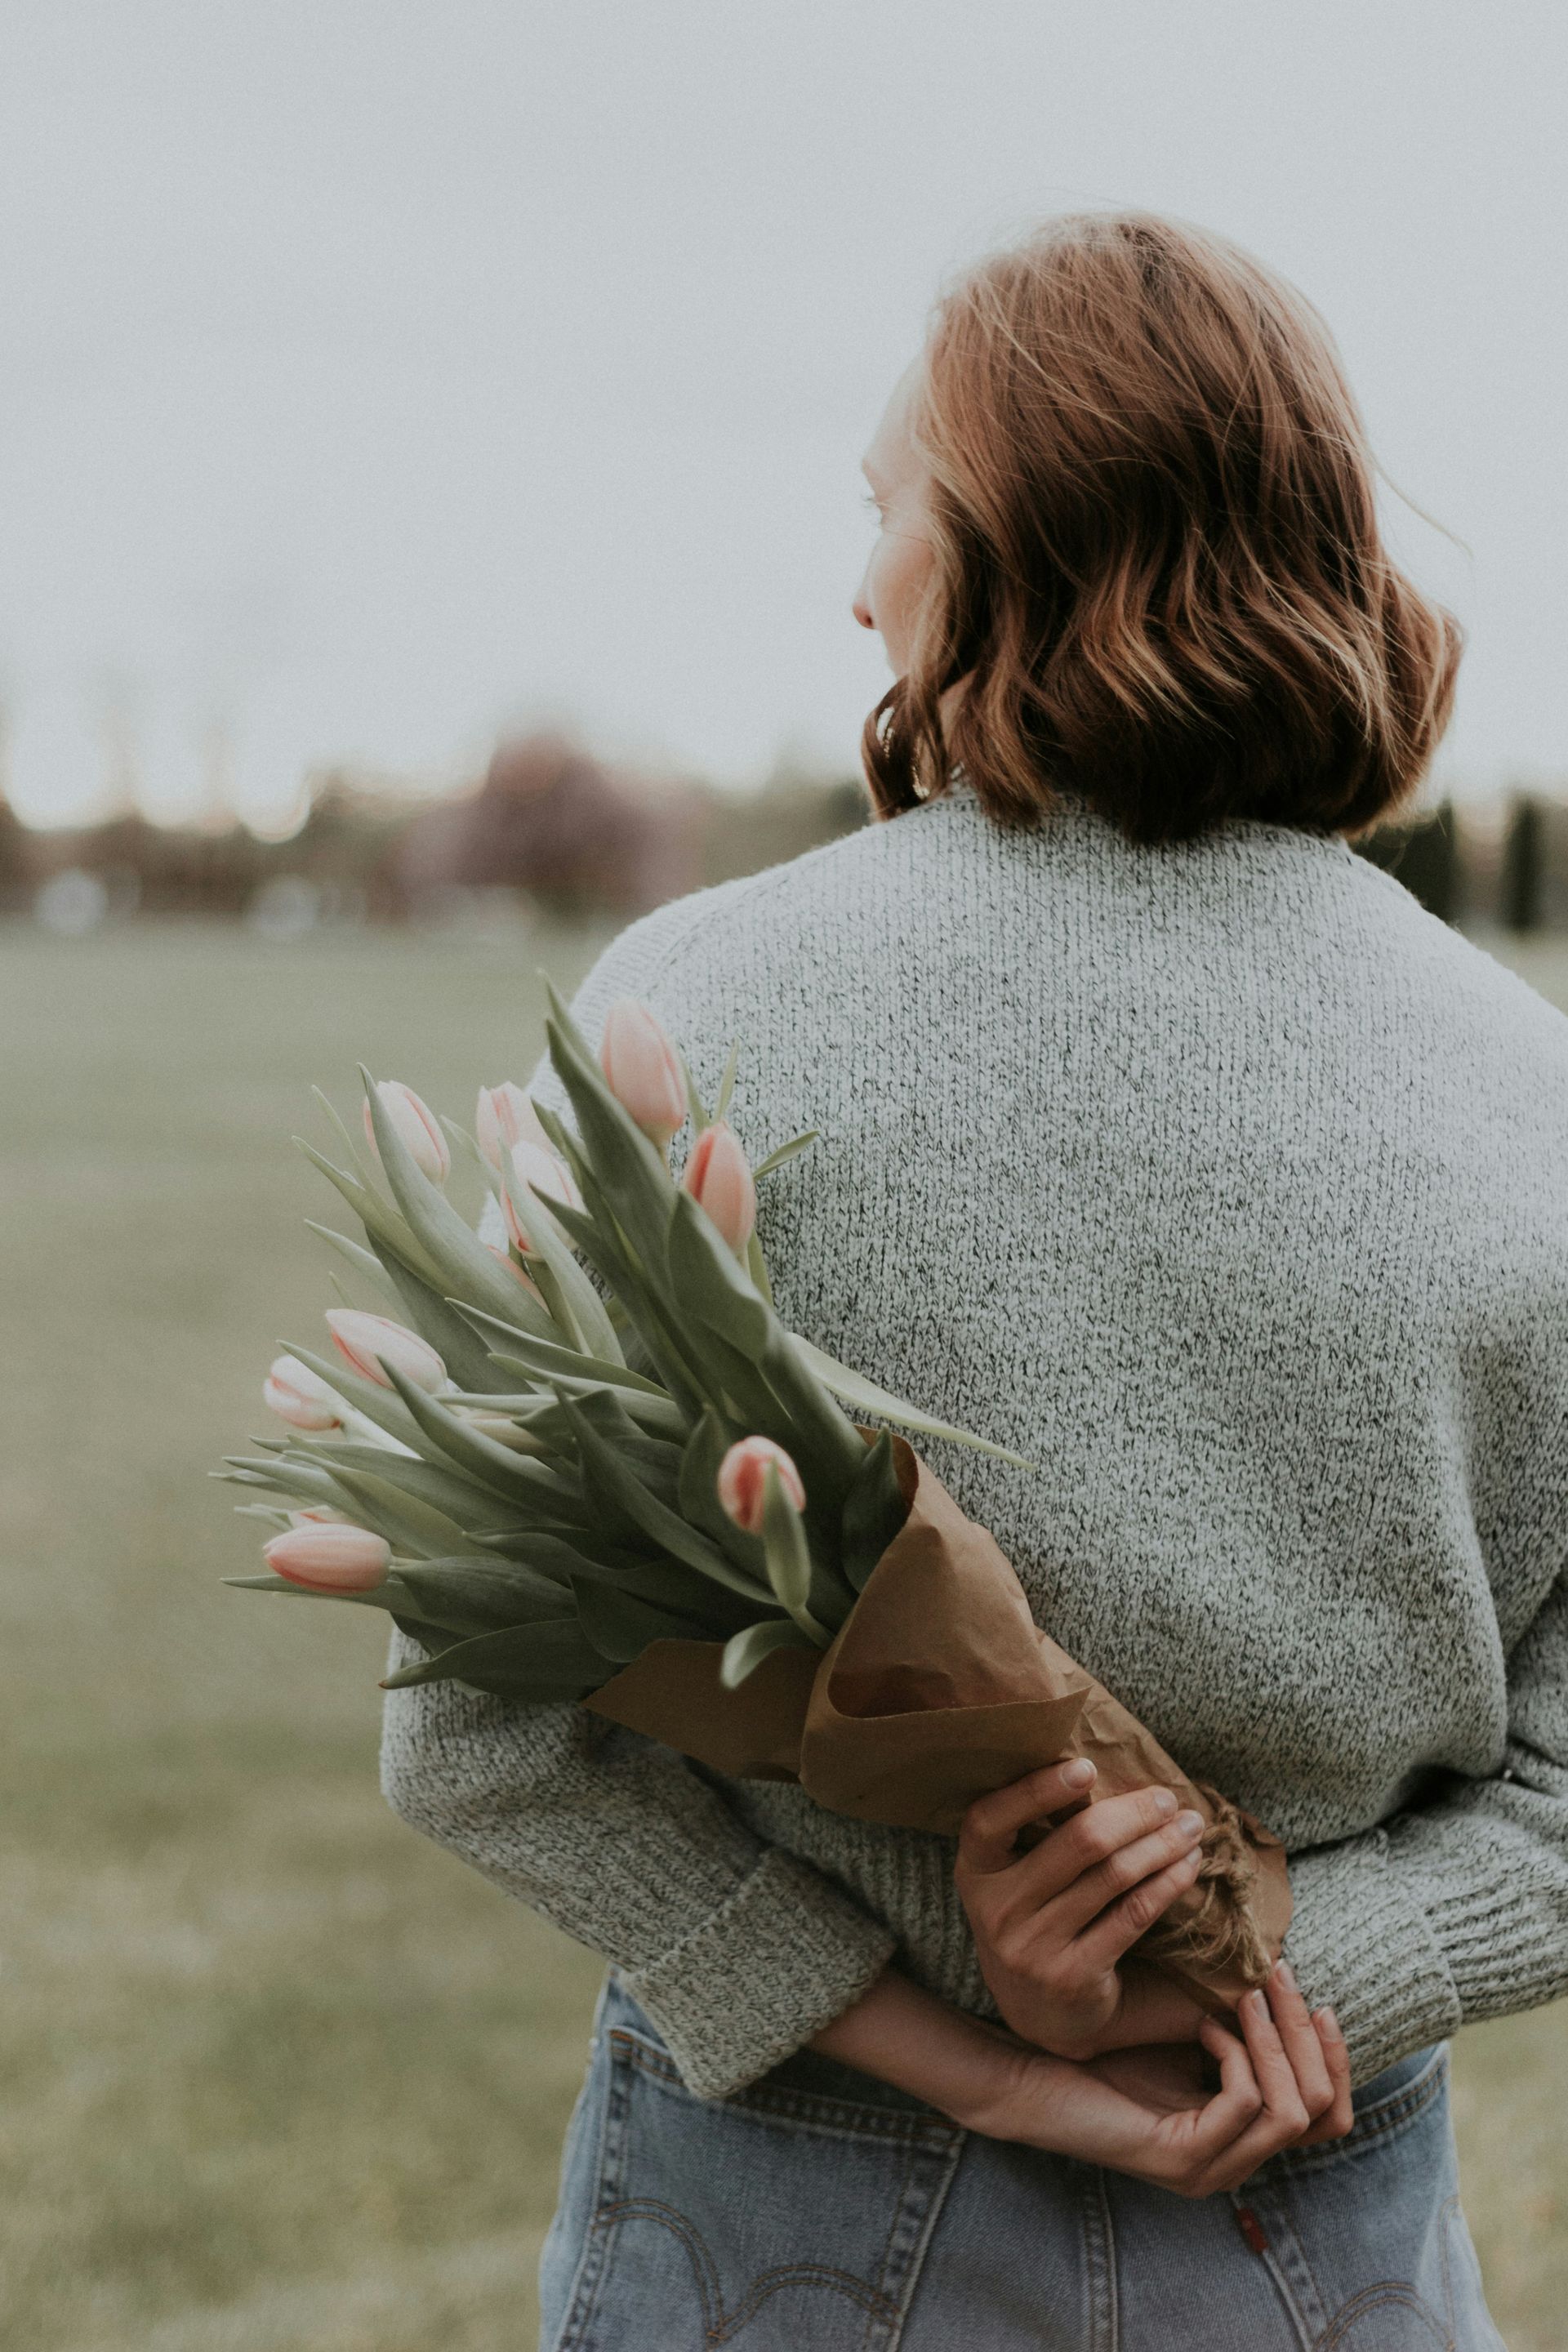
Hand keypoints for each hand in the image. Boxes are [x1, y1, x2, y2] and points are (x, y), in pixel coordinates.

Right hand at [955, 1757, 1211, 2057]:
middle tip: (1167, 1799)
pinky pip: (1133, 1915)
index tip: (1086, 1767)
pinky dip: (1167, 1883)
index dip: (1036, 1790)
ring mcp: (1033, 1948)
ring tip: (1189, 1827)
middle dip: (1133, 1813)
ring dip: (1162, 1844)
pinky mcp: (1073, 1977)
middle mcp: (997, 1911)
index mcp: (976, 1871)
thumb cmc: (1035, 1919)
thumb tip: (1093, 1771)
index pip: (991, 1819)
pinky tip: (1188, 1866)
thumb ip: (1039, 1832)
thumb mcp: (1016, 1877)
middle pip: (1078, 1844)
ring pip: (1114, 1876)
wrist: (1038, 2014)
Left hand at [973, 1965, 1353, 2196]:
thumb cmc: (1108, 2052)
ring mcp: (1212, 2169)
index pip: (1330, 2118)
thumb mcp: (1193, 2040)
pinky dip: (1235, 2055)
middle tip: (1281, 1979)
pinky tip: (1204, 2026)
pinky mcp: (1182, 2159)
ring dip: (1276, 2040)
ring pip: (1291, 2111)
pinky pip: (1243, 2104)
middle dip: (1310, 2038)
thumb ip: (1242, 2032)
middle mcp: (1236, 2164)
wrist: (1039, 2078)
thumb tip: (1290, 1987)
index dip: (1335, 2059)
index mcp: (1243, 2140)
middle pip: (1322, 2113)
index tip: (1319, 2000)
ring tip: (1246, 1995)